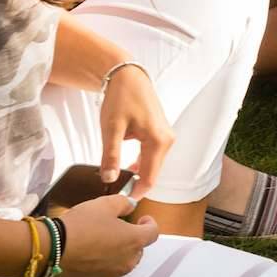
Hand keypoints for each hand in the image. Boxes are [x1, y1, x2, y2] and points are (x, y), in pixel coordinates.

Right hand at [52, 194, 158, 276]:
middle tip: (116, 229)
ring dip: (117, 253)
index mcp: (134, 241)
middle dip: (131, 239)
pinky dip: (102, 265)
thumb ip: (123, 203)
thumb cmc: (80, 225)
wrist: (52, 249)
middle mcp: (127, 262)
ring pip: (121, 263)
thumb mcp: (104, 204)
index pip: (153, 233)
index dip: (149, 224)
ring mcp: (112, 276)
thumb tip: (131, 205)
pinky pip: (105, 274)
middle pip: (138, 250)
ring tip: (100, 242)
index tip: (142, 219)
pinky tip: (89, 256)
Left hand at [97, 63, 171, 199]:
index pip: (150, 177)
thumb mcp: (111, 128)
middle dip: (138, 183)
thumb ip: (110, 155)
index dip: (137, 192)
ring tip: (120, 179)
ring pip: (153, 163)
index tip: (123, 201)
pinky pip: (153, 154)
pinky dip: (141, 162)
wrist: (128, 76)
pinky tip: (128, 164)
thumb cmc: (121, 98)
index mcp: (158, 140)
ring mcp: (166, 135)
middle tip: (117, 191)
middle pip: (153, 171)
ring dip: (139, 173)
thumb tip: (109, 179)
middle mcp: (167, 140)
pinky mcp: (161, 132)